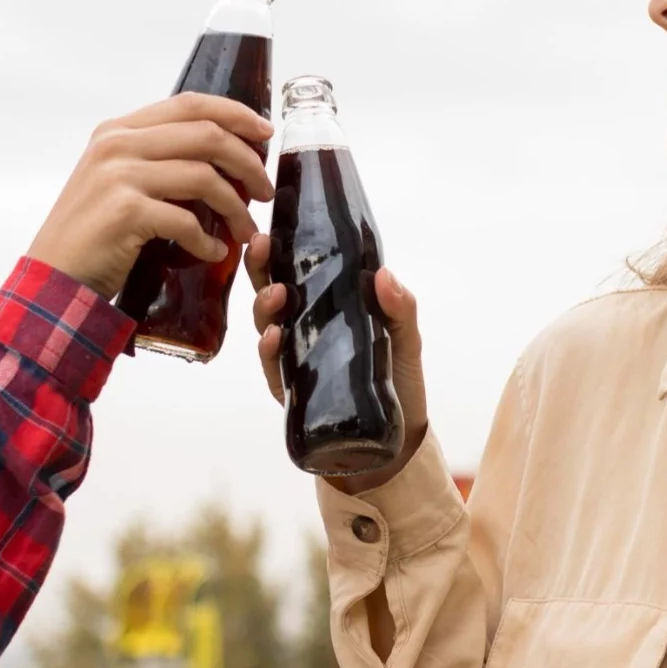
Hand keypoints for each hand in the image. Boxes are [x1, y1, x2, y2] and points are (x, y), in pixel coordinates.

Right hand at [29, 94, 275, 299]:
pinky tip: (213, 253)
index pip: (189, 104)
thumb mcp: (119, 183)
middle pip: (206, 134)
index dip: (235, 113)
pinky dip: (208, 241)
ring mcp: (119, 175)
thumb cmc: (92, 236)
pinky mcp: (125, 211)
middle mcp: (117, 144)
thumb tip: (219, 161)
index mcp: (118, 131)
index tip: (265, 133)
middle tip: (264, 191)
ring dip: (235, 208)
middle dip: (247, 162)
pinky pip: (186, 220)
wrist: (53, 278)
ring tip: (246, 233)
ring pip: (203, 176)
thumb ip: (158, 162)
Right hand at [244, 234, 429, 492]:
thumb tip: (384, 274)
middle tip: (260, 246)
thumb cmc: (398, 381)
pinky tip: (272, 338)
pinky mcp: (293, 394)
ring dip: (264, 307)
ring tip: (276, 295)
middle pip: (270, 293)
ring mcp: (294, 362)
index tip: (270, 226)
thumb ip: (401, 309)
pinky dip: (269, 352)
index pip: (294, 272)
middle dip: (260, 269)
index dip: (277, 250)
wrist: (399, 441)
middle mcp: (302, 332)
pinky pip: (272, 370)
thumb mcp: (406, 340)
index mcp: (325, 310)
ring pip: (265, 327)